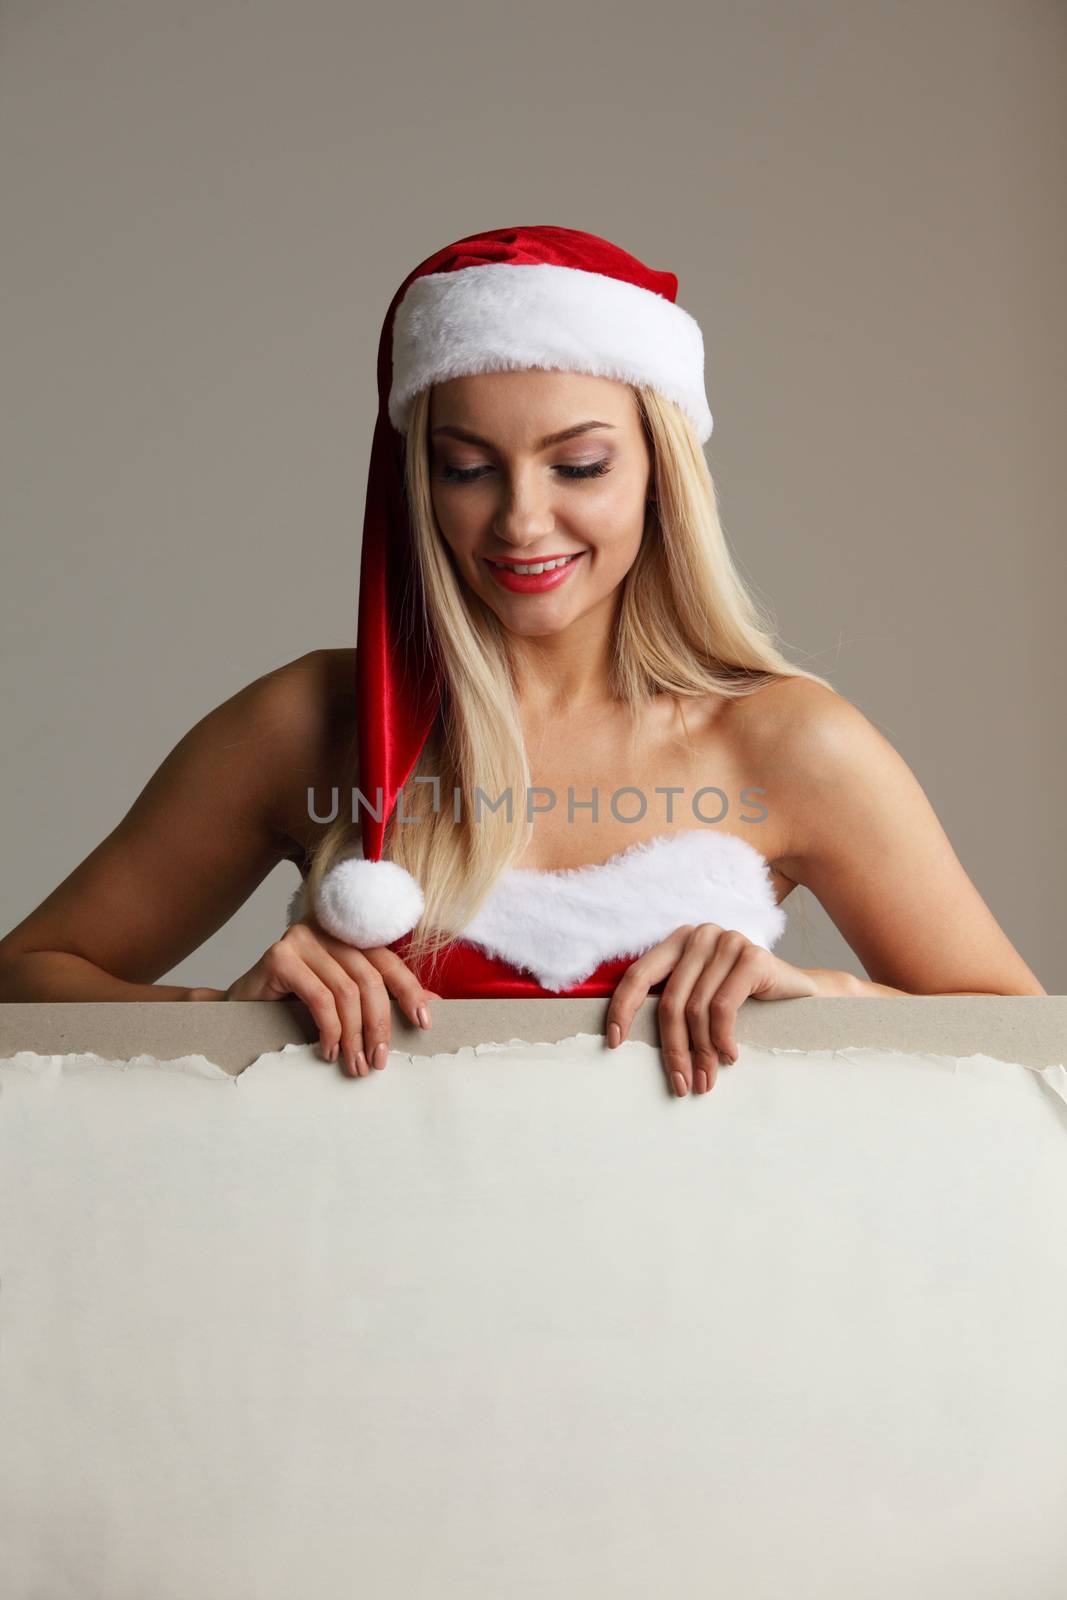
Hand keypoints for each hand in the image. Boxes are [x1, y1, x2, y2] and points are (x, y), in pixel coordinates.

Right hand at [221, 918, 440, 1077]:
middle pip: (370, 977)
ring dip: (354, 1035)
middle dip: (379, 1024)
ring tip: (355, 1064)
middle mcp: (325, 927)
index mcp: (346, 932)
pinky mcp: (278, 956)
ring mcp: (300, 938)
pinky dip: (330, 1030)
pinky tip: (327, 1051)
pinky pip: (320, 998)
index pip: (387, 960)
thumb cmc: (294, 1004)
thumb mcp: (342, 998)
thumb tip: (431, 1006)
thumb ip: (378, 996)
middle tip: (379, 1060)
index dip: (409, 990)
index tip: (424, 1022)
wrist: (239, 1009)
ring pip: (346, 991)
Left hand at [605, 923, 817, 1096]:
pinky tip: (731, 1056)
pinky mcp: (753, 957)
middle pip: (670, 1000)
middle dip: (673, 1049)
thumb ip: (674, 1004)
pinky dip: (723, 1039)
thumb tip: (626, 1038)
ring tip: (706, 1078)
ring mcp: (727, 941)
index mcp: (678, 942)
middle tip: (680, 1084)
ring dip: (701, 1052)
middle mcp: (699, 935)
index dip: (622, 1009)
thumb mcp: (701, 998)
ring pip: (697, 1009)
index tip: (615, 1043)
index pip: (638, 975)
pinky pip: (724, 1007)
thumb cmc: (744, 1001)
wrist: (800, 995)